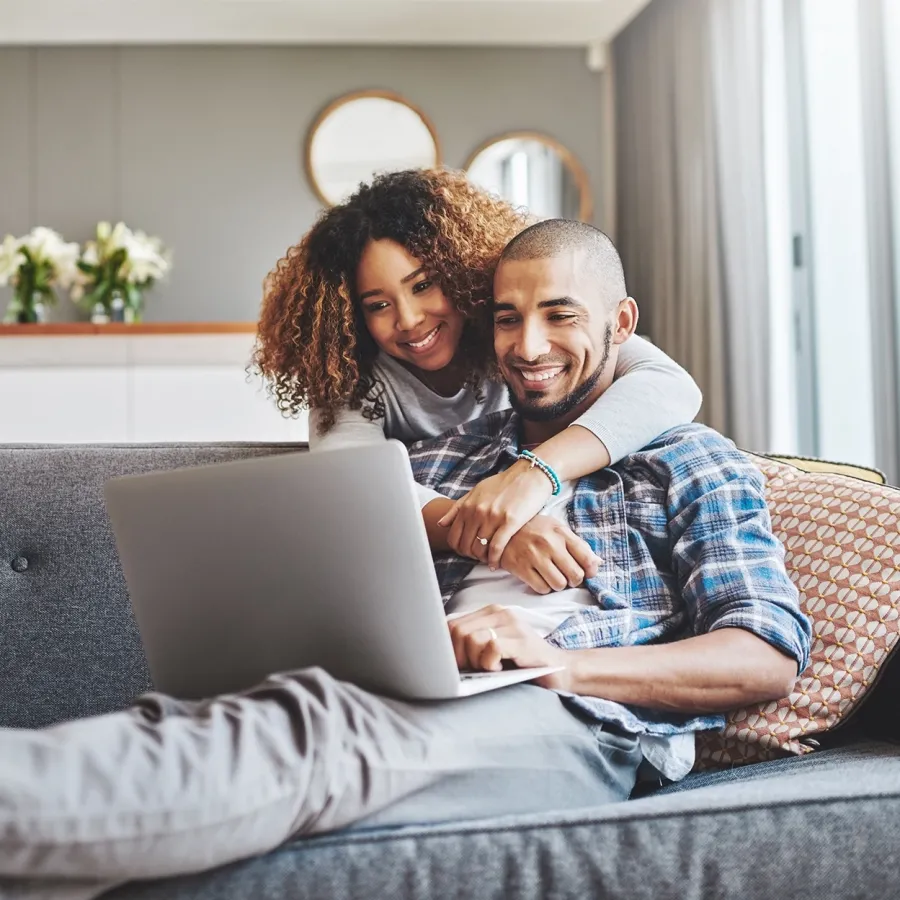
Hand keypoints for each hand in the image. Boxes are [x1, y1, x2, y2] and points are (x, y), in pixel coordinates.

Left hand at [437, 459, 553, 565]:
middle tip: (478, 558)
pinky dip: (495, 560)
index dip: (458, 549)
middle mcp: (477, 512)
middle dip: (470, 556)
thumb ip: (458, 508)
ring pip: (480, 549)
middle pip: (465, 545)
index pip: (453, 537)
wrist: (529, 474)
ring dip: (482, 559)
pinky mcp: (510, 522)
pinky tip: (496, 564)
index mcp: (467, 506)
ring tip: (487, 560)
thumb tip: (441, 524)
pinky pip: (496, 548)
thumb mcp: (476, 491)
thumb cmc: (504, 483)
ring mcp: (492, 517)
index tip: (466, 552)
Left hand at [447, 605, 571, 690]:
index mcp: (490, 612)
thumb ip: (471, 643)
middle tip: (472, 670)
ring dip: (474, 661)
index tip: (454, 665)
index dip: (446, 647)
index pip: (451, 623)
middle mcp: (501, 612)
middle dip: (458, 656)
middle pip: (457, 630)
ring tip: (489, 669)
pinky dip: (489, 664)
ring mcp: (512, 625)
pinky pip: (491, 648)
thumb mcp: (491, 648)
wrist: (560, 671)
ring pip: (471, 639)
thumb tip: (439, 652)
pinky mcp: (522, 641)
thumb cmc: (522, 663)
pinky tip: (498, 670)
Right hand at [500, 514, 600, 593]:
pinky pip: (542, 588)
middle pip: (575, 575)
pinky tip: (540, 578)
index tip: (586, 572)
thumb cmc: (534, 529)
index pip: (586, 558)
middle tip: (567, 576)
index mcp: (561, 532)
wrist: (502, 529)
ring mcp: (534, 556)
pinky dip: (544, 587)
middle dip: (574, 580)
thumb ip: (578, 545)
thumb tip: (598, 563)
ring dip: (558, 585)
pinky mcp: (521, 567)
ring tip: (553, 577)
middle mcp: (549, 544)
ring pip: (559, 584)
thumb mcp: (557, 529)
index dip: (590, 570)